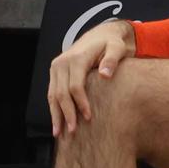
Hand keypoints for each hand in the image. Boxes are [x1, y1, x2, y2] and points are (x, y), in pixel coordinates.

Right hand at [46, 18, 133, 138]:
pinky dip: (53, 108)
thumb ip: (112, 60)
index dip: (80, 103)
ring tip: (58, 133)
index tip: (88, 117)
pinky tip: (56, 121)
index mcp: (76, 58)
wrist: (101, 34)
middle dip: (66, 113)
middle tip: (72, 131)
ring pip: (53, 95)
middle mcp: (62, 62)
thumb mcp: (116, 48)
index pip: (75, 86)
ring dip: (56, 114)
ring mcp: (56, 67)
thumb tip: (105, 75)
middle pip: (61, 93)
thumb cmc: (111, 43)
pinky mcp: (55, 72)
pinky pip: (52, 92)